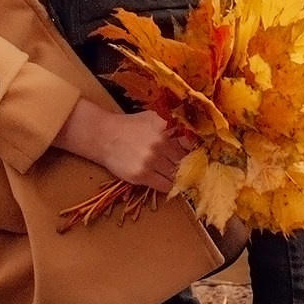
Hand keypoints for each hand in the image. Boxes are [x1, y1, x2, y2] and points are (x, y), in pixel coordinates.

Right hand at [55, 100, 193, 191]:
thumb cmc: (132, 126)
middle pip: (185, 160)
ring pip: (176, 175)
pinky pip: (164, 185)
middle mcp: (161, 142)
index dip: (196, 151)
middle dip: (188, 166)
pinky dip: (169, 185)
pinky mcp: (142, 175)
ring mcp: (151, 160)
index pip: (192, 143)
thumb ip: (174, 125)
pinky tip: (166, 181)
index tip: (199, 156)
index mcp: (167, 126)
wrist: (104, 136)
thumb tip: (197, 137)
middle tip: (190, 170)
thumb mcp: (155, 118)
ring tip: (177, 176)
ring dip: (178, 177)